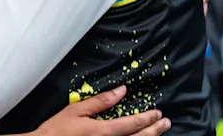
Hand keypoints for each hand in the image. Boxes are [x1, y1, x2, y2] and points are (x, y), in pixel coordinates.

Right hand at [33, 86, 169, 135]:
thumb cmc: (57, 131)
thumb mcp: (76, 110)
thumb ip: (101, 101)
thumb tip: (121, 91)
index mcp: (103, 132)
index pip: (132, 125)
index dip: (147, 118)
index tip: (157, 113)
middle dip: (154, 130)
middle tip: (165, 122)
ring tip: (159, 132)